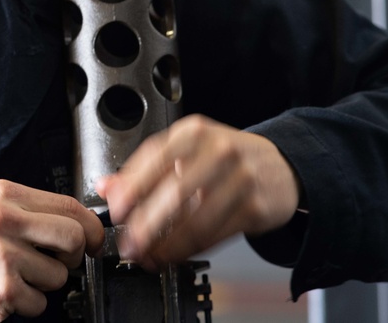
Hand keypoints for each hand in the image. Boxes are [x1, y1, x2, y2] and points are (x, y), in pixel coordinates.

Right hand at [0, 179, 103, 322]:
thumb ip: (28, 211)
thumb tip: (77, 221)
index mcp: (4, 195)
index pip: (68, 205)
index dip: (90, 226)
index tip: (94, 239)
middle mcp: (4, 220)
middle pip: (73, 237)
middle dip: (74, 256)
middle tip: (58, 263)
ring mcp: (3, 254)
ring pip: (60, 275)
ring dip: (45, 284)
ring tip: (17, 277)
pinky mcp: (2, 288)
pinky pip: (41, 302)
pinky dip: (28, 304)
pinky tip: (6, 293)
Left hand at [95, 115, 299, 269]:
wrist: (280, 166)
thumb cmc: (226, 157)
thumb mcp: (187, 151)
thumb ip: (145, 168)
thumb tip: (107, 186)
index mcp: (194, 132)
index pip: (155, 157)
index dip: (131, 186)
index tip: (115, 209)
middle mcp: (219, 151)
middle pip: (175, 191)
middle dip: (146, 223)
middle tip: (129, 243)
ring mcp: (240, 178)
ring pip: (196, 218)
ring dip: (167, 244)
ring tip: (148, 256)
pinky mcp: (255, 207)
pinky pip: (215, 234)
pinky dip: (189, 249)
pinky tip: (173, 255)